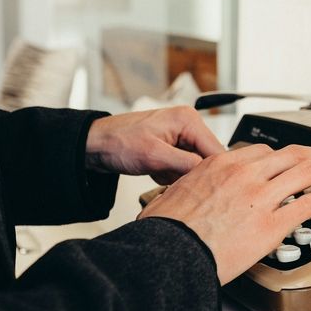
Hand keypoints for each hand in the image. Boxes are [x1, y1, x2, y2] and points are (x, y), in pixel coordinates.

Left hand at [85, 106, 224, 183]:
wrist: (94, 145)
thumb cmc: (118, 142)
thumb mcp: (154, 156)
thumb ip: (186, 164)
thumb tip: (210, 174)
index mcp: (188, 120)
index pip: (216, 150)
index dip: (213, 172)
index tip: (206, 190)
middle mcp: (188, 125)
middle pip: (207, 159)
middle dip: (191, 174)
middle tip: (170, 178)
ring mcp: (181, 137)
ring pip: (195, 166)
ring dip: (179, 176)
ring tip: (158, 172)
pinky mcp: (173, 147)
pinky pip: (183, 167)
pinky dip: (170, 175)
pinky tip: (155, 172)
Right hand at [138, 144, 310, 284]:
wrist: (168, 254)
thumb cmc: (166, 231)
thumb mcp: (173, 194)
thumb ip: (191, 187)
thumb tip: (185, 194)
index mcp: (221, 164)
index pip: (264, 152)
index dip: (287, 156)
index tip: (294, 160)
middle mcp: (245, 174)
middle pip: (292, 155)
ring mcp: (260, 198)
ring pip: (307, 172)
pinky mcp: (271, 225)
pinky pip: (309, 203)